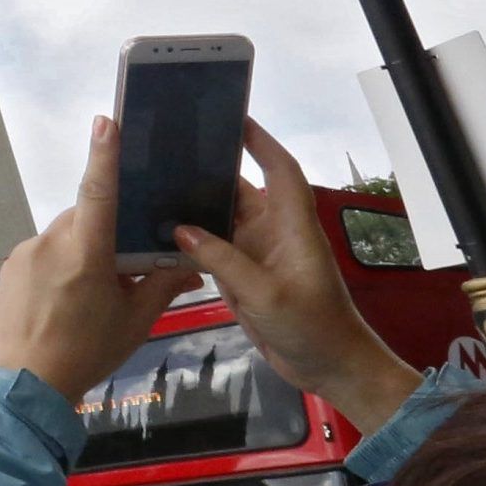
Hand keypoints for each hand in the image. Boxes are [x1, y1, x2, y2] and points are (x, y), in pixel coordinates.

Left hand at [0, 117, 197, 399]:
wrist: (26, 382)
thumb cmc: (86, 351)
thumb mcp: (136, 321)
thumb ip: (163, 286)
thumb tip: (192, 264)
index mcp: (85, 253)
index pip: (99, 193)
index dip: (105, 156)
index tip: (106, 121)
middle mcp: (51, 242)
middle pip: (87, 218)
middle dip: (109, 233)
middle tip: (128, 265)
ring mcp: (26, 252)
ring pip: (66, 235)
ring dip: (85, 251)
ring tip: (94, 294)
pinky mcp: (11, 265)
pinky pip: (45, 252)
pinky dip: (62, 264)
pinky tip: (68, 299)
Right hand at [174, 118, 421, 430]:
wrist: (330, 368)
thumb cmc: (313, 326)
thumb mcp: (266, 293)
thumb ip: (223, 260)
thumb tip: (180, 229)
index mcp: (292, 227)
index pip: (280, 171)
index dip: (261, 142)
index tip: (234, 117)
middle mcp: (273, 233)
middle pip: (242, 189)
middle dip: (212, 168)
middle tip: (171, 147)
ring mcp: (257, 255)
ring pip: (221, 219)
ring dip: (195, 205)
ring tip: (155, 183)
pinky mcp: (244, 276)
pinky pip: (212, 249)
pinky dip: (189, 239)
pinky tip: (159, 231)